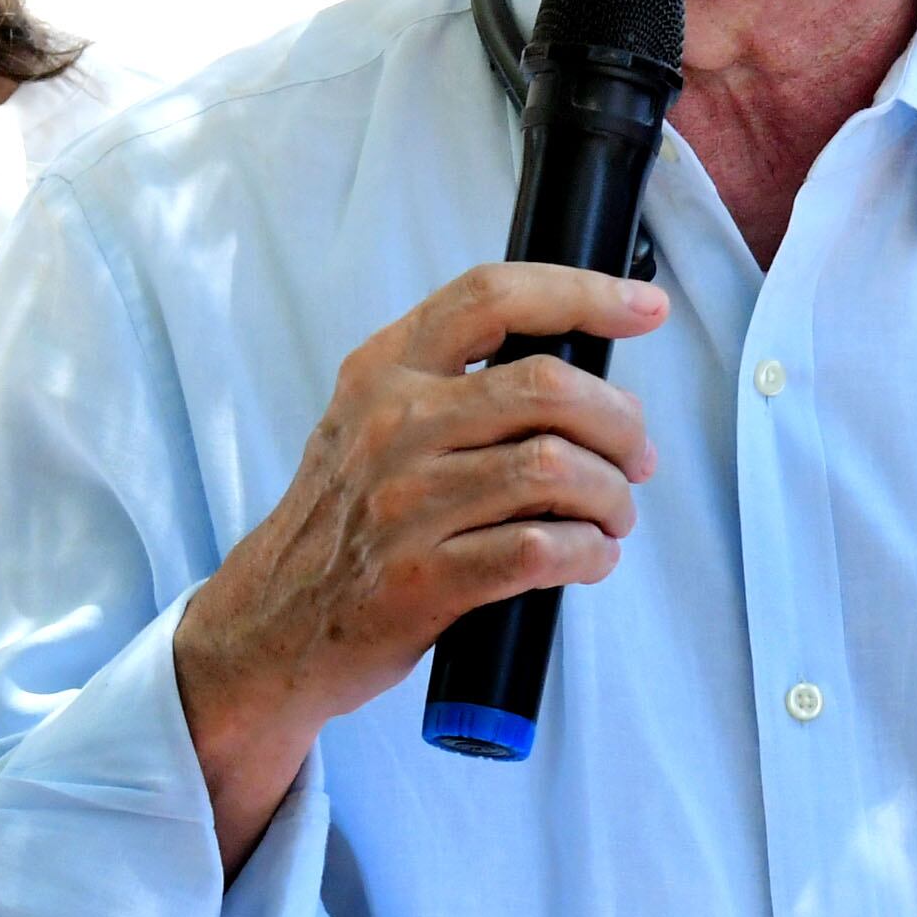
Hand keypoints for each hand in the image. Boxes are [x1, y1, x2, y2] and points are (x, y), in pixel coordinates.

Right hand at [174, 262, 665, 869]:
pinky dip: (588, 553)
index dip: (581, 293)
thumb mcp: (372, 420)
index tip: (643, 308)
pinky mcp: (421, 580)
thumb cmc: (348, 518)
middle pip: (547, 386)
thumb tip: (584, 375)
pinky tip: (589, 557)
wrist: (274, 623)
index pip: (492, 298)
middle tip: (637, 456)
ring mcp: (404, 504)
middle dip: (620, 422)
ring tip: (614, 515)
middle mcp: (392, 425)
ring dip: (612, 496)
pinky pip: (540, 550)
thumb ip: (454, 382)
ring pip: (554, 469)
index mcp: (384, 369)